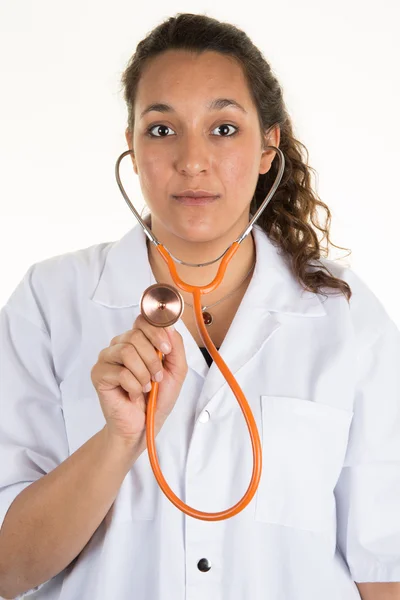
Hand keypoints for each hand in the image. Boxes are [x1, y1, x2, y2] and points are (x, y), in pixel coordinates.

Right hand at [91, 314, 187, 446]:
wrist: (144, 425)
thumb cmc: (157, 397)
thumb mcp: (176, 369)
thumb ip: (175, 345)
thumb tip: (168, 326)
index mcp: (137, 341)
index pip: (142, 320)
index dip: (156, 332)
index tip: (166, 349)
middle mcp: (119, 345)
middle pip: (135, 335)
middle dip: (152, 358)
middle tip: (157, 376)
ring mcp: (107, 359)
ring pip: (126, 352)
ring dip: (143, 373)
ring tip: (146, 386)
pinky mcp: (99, 374)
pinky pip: (120, 373)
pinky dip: (134, 386)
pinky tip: (134, 394)